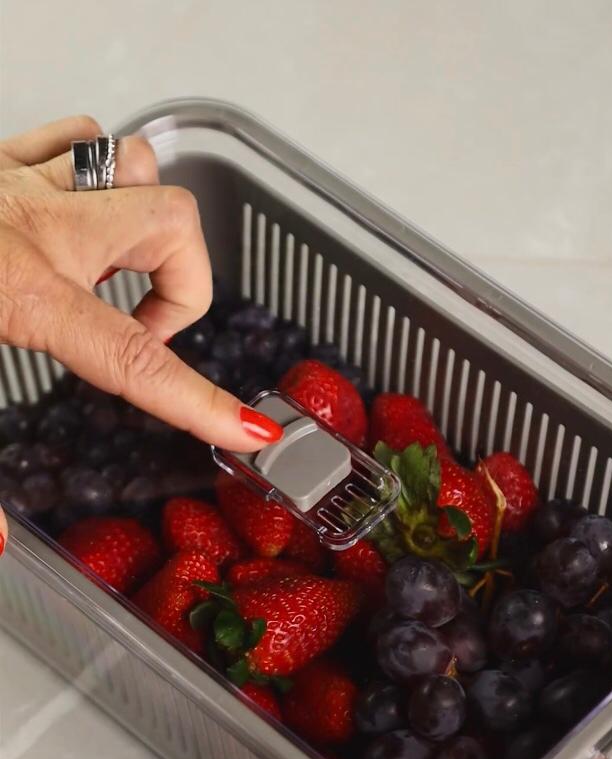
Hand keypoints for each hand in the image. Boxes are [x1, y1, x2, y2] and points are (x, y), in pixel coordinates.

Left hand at [0, 116, 281, 551]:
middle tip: (142, 330)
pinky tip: (74, 220)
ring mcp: (15, 177)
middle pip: (171, 223)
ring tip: (113, 273)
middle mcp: (32, 223)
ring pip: (130, 165)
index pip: (135, 362)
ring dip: (142, 222)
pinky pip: (77, 141)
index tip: (254, 431)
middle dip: (183, 286)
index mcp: (18, 290)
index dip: (203, 403)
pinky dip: (96, 178)